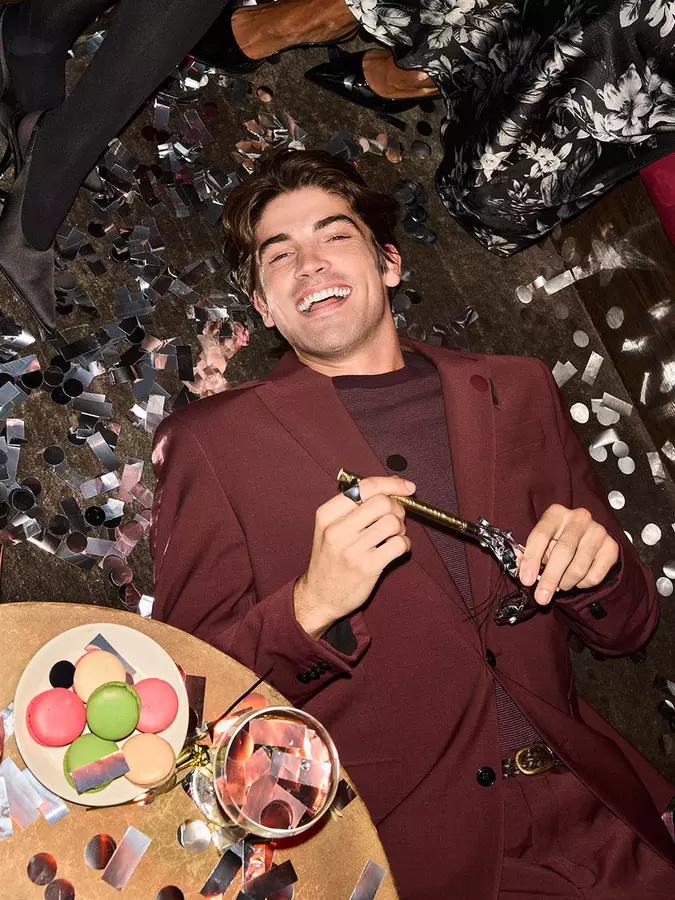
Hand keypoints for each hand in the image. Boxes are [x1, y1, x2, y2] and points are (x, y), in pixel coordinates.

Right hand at [294, 476, 415, 639]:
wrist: (319, 596)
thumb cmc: (330, 558)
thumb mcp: (329, 527)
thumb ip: (355, 506)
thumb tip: (393, 486)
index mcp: (326, 514)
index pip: (364, 487)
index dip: (391, 484)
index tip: (407, 487)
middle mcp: (336, 530)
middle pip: (382, 502)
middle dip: (397, 508)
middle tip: (394, 518)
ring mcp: (352, 550)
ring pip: (393, 522)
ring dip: (400, 528)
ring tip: (392, 536)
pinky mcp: (368, 567)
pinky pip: (399, 544)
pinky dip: (404, 544)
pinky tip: (395, 549)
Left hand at [519, 504, 618, 604]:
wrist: (587, 539)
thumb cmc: (557, 541)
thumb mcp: (541, 543)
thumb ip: (528, 553)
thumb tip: (517, 565)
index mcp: (556, 514)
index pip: (540, 535)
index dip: (531, 559)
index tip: (526, 580)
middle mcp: (579, 518)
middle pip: (563, 552)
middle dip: (550, 578)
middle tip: (541, 597)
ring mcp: (597, 532)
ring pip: (579, 567)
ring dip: (565, 583)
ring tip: (560, 584)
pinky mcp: (611, 547)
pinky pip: (594, 575)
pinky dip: (582, 584)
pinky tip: (576, 579)